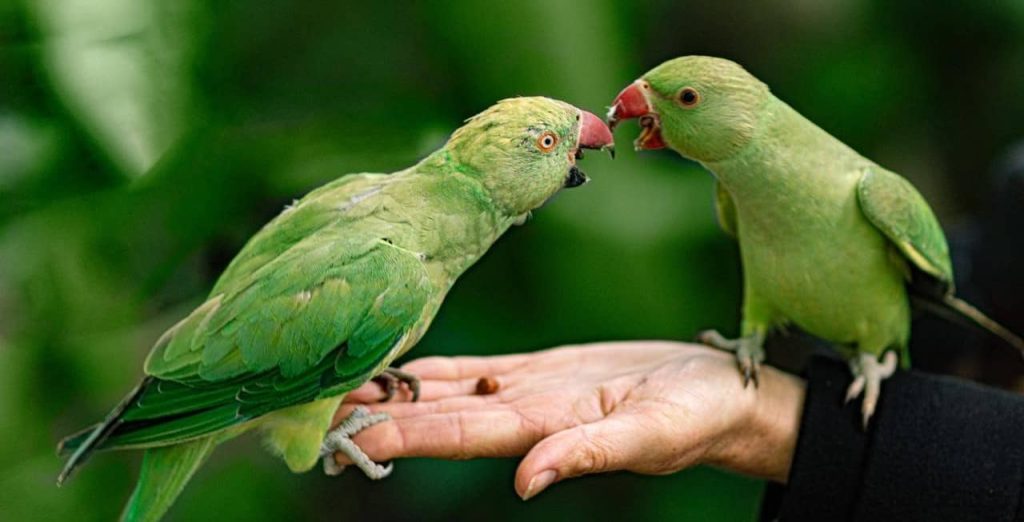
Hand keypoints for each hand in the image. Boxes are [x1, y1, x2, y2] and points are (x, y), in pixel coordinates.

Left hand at [334, 341, 804, 499]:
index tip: (343, 438)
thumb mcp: (651, 437)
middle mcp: (522, 413)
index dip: (400, 436)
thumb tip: (526, 483)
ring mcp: (527, 392)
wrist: (721, 393)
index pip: (456, 432)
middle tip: (309, 408)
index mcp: (542, 429)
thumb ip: (588, 456)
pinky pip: (474, 368)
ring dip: (392, 391)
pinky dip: (432, 369)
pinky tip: (396, 367)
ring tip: (335, 384)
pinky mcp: (541, 370)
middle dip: (375, 414)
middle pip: (435, 415)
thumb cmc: (698, 417)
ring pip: (445, 391)